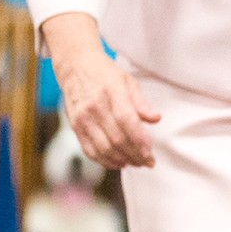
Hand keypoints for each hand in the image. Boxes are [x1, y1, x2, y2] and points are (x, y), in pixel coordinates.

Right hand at [41, 12, 160, 168]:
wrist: (76, 67)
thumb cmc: (105, 74)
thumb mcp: (128, 81)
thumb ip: (141, 102)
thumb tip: (155, 119)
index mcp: (112, 92)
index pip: (127, 120)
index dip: (139, 140)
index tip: (149, 152)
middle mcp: (96, 107)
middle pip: (117, 139)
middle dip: (135, 155)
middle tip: (148, 162)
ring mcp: (83, 118)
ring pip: (104, 148)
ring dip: (122, 160)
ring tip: (136, 163)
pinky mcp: (75, 126)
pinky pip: (90, 150)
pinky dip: (105, 161)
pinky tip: (118, 163)